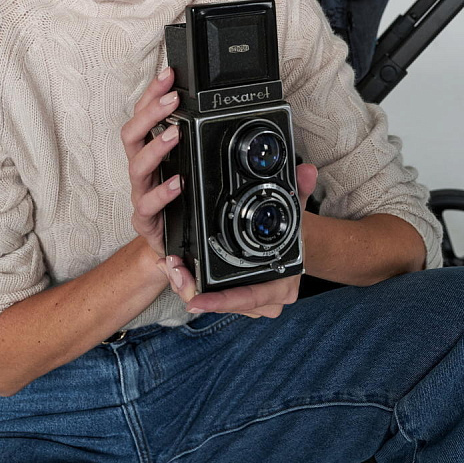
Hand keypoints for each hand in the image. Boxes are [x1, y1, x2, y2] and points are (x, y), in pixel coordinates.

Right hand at [121, 67, 181, 256]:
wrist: (167, 245)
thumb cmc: (172, 201)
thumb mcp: (180, 167)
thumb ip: (184, 141)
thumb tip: (196, 108)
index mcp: (146, 153)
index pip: (142, 116)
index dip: (151, 93)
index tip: (168, 74)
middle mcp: (140, 170)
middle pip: (131, 135)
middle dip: (149, 114)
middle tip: (171, 99)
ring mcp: (140, 193)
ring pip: (137, 167)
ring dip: (156, 148)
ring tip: (176, 134)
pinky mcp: (145, 219)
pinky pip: (148, 205)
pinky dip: (163, 194)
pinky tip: (178, 183)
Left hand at [160, 164, 317, 318]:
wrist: (296, 247)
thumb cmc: (292, 234)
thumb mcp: (295, 212)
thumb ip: (299, 191)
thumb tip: (306, 172)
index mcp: (280, 285)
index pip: (247, 299)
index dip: (219, 301)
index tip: (196, 300)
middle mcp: (266, 299)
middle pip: (223, 304)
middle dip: (192, 289)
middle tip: (173, 267)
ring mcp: (251, 302)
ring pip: (213, 302)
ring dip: (188, 286)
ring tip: (170, 264)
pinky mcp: (238, 297)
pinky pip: (212, 297)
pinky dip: (191, 284)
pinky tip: (174, 268)